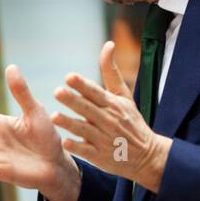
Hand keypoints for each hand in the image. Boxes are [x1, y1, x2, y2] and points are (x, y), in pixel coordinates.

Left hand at [50, 42, 172, 191]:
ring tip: (54, 117)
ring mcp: (104, 139)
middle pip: (88, 109)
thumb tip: (108, 44)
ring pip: (84, 129)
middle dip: (73, 100)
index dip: (82, 85)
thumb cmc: (130, 121)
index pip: (95, 92)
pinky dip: (77, 146)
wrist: (146, 155)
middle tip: (57, 92)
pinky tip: (65, 142)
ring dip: (70, 123)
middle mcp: (108, 120)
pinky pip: (87, 151)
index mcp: (112, 104)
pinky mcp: (100, 156)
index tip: (69, 77)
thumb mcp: (124, 96)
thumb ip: (111, 72)